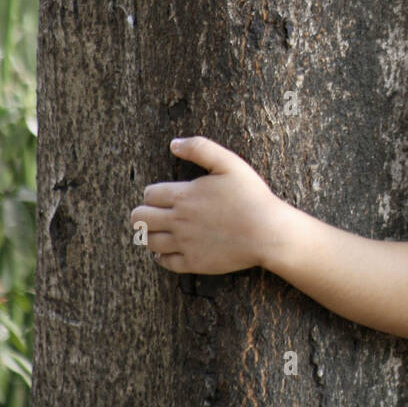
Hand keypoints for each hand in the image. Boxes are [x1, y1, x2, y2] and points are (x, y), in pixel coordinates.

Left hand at [131, 136, 283, 274]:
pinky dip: (162, 256)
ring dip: (152, 234)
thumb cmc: (251, 196)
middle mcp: (178, 221)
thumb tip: (173, 144)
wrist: (268, 232)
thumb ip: (200, 148)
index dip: (153, 193)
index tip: (165, 195)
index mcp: (183, 196)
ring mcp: (184, 244)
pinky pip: (164, 262)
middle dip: (144, 213)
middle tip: (157, 212)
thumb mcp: (229, 163)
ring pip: (149, 241)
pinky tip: (170, 250)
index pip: (148, 194)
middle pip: (140, 218)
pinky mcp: (193, 262)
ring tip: (163, 230)